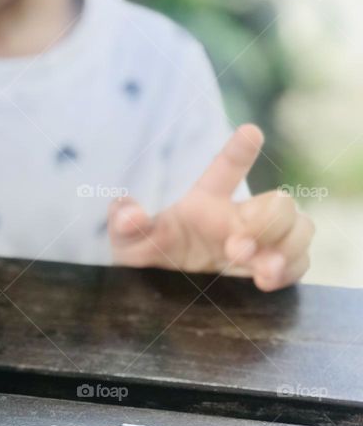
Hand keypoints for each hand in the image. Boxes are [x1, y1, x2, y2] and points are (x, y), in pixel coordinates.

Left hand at [108, 125, 314, 291]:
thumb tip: (129, 213)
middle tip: (235, 249)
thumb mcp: (127, 242)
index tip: (250, 131)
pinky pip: (301, 262)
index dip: (238, 150)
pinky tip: (267, 282)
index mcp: (205, 202)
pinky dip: (292, 269)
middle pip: (279, 202)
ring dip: (288, 246)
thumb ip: (124, 223)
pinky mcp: (269, 268)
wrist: (157, 294)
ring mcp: (258, 243)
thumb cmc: (145, 257)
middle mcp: (238, 218)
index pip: (226, 169)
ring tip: (262, 271)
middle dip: (267, 224)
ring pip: (300, 227)